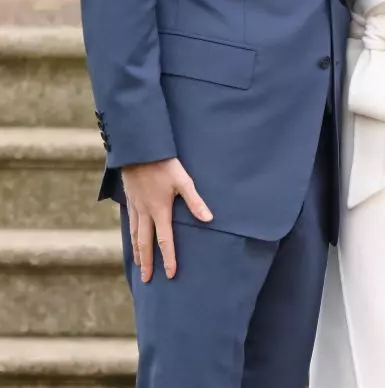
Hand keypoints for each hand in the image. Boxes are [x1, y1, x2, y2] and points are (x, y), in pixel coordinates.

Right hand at [122, 158, 212, 282]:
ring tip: (138, 264)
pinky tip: (132, 237)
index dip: (169, 258)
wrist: (139, 151)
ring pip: (134, 234)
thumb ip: (195, 201)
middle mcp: (145, 212)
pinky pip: (129, 222)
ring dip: (137, 251)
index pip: (165, 240)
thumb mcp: (183, 181)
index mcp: (160, 211)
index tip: (171, 275)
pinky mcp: (129, 199)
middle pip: (145, 243)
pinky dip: (130, 235)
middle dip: (146, 263)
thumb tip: (209, 219)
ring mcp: (135, 206)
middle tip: (146, 279)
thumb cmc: (164, 165)